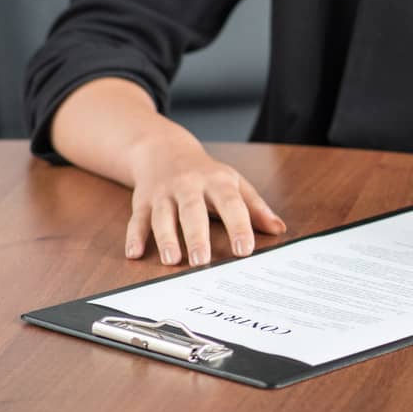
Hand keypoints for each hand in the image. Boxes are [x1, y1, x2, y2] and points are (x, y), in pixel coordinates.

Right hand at [124, 138, 285, 265]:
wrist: (164, 150)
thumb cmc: (206, 173)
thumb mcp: (233, 183)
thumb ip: (255, 207)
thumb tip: (279, 229)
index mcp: (216, 182)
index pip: (231, 204)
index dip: (238, 226)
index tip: (245, 250)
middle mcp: (189, 186)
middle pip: (192, 211)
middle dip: (197, 236)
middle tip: (202, 261)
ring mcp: (163, 193)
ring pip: (163, 216)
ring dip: (166, 238)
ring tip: (172, 261)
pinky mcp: (143, 201)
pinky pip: (137, 219)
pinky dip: (134, 236)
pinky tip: (134, 252)